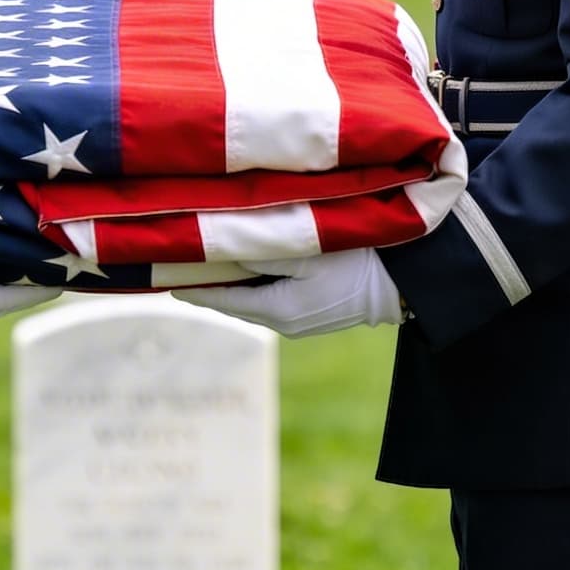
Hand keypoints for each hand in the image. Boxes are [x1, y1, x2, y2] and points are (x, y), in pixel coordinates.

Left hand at [173, 247, 405, 337]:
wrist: (405, 284)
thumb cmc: (357, 262)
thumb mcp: (307, 250)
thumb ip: (263, 249)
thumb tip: (222, 246)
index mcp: (278, 310)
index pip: (221, 298)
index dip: (192, 285)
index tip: (163, 277)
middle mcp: (284, 322)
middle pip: (233, 300)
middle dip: (209, 282)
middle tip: (179, 262)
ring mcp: (299, 321)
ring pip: (251, 298)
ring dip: (232, 280)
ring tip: (207, 259)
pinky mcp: (312, 313)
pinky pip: (270, 297)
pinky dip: (254, 282)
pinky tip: (249, 263)